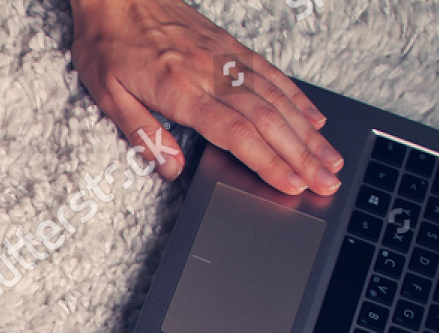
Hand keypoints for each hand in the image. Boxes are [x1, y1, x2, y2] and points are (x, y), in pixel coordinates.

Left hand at [68, 0, 341, 195]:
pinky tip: (313, 118)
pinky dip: (297, 99)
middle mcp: (212, 72)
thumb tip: (171, 170)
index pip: (236, 132)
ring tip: (330, 159)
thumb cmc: (108, 43)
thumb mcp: (108, 96)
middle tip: (326, 182)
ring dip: (308, 133)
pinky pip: (272, 74)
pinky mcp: (230, 47)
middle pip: (267, 120)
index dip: (268, 161)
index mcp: (181, 89)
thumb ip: (143, 135)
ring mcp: (226, 57)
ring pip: (278, 98)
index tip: (291, 184)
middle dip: (301, 156)